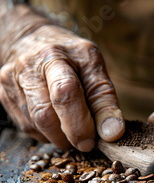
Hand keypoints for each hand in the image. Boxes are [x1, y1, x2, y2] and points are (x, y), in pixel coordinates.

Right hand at [0, 23, 124, 150]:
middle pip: (45, 115)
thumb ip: (104, 99)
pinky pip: (28, 127)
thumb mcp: (93, 67)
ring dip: (59, 136)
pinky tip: (55, 121)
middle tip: (86, 141)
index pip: (66, 92)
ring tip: (72, 127)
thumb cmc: (69, 57)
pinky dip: (46, 133)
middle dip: (70, 135)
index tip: (94, 139)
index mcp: (56, 54)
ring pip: (36, 125)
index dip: (80, 122)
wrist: (30, 41)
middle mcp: (28, 66)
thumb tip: (112, 133)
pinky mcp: (4, 96)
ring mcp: (11, 82)